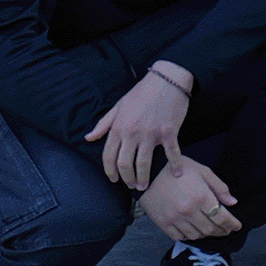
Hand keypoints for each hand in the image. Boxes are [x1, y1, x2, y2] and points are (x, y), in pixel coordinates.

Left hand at [88, 64, 193, 185]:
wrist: (167, 79)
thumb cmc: (142, 92)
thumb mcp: (118, 106)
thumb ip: (104, 124)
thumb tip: (89, 138)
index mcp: (118, 128)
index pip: (109, 156)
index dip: (110, 171)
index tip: (114, 179)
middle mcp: (133, 133)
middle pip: (125, 164)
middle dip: (126, 178)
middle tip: (130, 185)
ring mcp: (151, 134)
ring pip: (144, 163)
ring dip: (143, 178)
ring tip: (144, 185)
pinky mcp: (169, 132)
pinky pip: (171, 153)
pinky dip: (175, 165)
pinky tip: (176, 174)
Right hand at [135, 154, 241, 243]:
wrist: (150, 172)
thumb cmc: (179, 169)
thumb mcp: (203, 171)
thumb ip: (220, 188)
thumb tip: (233, 203)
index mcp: (201, 197)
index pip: (222, 217)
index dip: (232, 224)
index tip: (237, 226)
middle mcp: (189, 211)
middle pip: (210, 229)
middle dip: (222, 231)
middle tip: (227, 230)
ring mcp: (175, 219)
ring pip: (196, 235)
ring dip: (207, 235)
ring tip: (211, 230)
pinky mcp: (163, 223)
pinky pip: (180, 237)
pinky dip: (190, 236)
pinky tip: (194, 231)